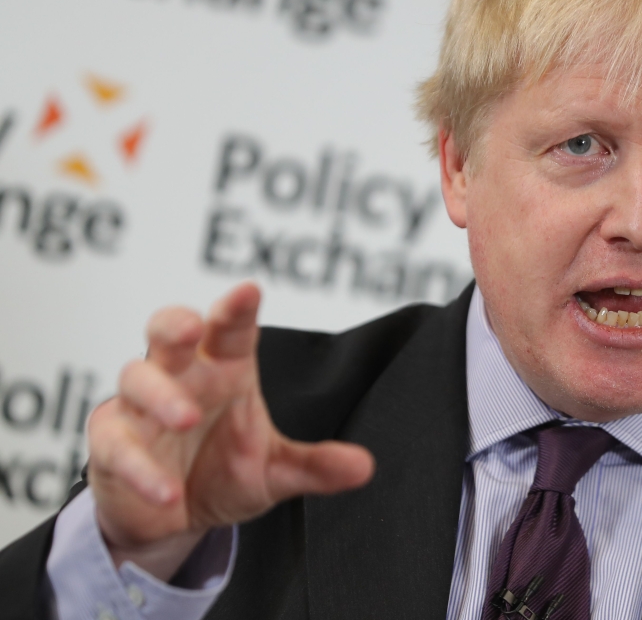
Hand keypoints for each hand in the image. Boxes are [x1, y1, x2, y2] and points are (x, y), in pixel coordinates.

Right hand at [87, 282, 374, 579]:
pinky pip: (117, 445)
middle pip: (167, 330)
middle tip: (191, 330)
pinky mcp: (112, 443)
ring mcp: (141, 406)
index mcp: (225, 369)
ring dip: (160, 395)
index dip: (237, 308)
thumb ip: (316, 466)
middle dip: (175, 323)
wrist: (174, 518)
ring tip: (185, 418)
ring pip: (136, 377)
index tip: (249, 289)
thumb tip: (365, 467)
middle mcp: (182, 376)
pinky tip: (168, 491)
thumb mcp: (275, 472)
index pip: (231, 329)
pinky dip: (141, 467)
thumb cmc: (220, 472)